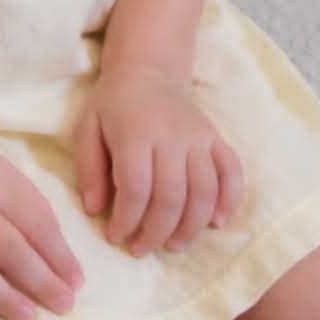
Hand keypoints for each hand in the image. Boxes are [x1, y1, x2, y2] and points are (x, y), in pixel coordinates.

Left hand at [74, 65, 244, 255]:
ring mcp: (199, 137)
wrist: (147, 71)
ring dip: (191, 227)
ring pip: (204, 192)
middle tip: (141, 249)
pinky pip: (233, 172)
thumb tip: (95, 210)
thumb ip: (89, 169)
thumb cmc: (113, 105)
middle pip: (171, 196)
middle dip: (156, 232)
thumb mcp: (87, 128)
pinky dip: (230, 201)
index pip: (137, 188)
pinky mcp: (216, 138)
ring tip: (173, 245)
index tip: (116, 237)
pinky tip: (216, 224)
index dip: (127, 220)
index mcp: (136, 133)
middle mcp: (171, 136)